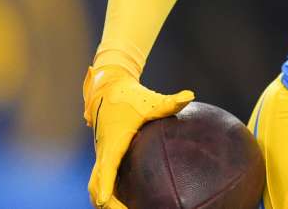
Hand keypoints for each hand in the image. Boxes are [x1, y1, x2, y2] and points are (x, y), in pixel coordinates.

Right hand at [83, 65, 193, 207]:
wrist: (109, 89)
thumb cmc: (130, 97)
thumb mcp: (150, 101)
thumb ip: (169, 102)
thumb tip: (190, 96)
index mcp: (112, 143)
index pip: (105, 168)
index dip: (104, 186)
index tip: (104, 201)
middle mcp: (104, 152)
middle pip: (96, 185)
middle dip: (106, 203)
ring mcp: (104, 155)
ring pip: (97, 184)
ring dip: (107, 201)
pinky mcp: (107, 156)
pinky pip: (105, 179)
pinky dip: (111, 192)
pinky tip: (133, 201)